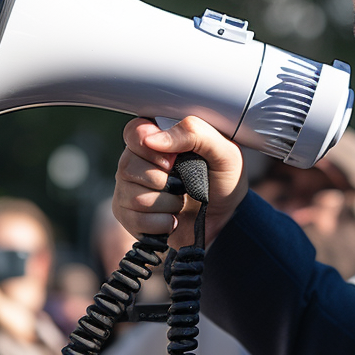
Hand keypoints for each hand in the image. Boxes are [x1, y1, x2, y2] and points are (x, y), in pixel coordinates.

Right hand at [114, 116, 247, 249]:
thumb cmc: (224, 181)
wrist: (227, 219)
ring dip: (167, 203)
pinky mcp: (130, 217)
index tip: (174, 159)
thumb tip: (152, 140)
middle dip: (162, 180)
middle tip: (183, 184)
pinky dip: (161, 223)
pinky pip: (134, 220)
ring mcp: (129, 190)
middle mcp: (137, 162)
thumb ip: (193, 133)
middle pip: (127, 166)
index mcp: (158, 139)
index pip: (134, 132)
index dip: (150, 147)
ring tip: (181, 202)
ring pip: (132, 197)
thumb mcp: (224, 152)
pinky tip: (173, 220)